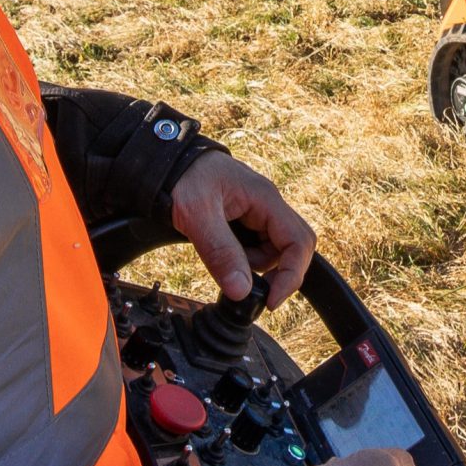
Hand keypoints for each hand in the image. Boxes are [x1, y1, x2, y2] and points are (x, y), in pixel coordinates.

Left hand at [168, 152, 314, 307]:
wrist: (166, 164)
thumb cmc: (182, 178)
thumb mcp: (197, 215)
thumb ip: (220, 252)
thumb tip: (241, 291)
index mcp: (265, 199)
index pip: (299, 241)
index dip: (291, 275)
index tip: (270, 301)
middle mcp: (268, 205)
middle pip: (292, 248)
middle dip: (275, 272)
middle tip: (247, 287)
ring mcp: (258, 212)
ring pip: (273, 251)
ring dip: (253, 265)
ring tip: (219, 254)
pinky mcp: (246, 220)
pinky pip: (256, 247)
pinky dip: (242, 258)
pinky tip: (220, 250)